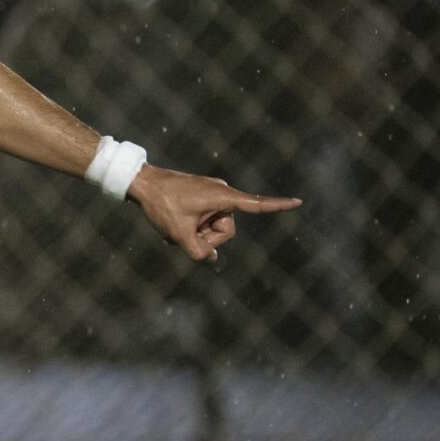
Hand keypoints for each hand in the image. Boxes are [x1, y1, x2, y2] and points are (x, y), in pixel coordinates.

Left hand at [125, 164, 301, 262]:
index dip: (278, 206)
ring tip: (172, 229)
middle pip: (226, 230)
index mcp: (222, 197)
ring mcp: (210, 196)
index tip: (298, 202)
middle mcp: (221, 194)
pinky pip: (202, 220)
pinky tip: (169, 227)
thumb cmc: (161, 205)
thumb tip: (211, 257)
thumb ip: (198, 251)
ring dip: (193, 234)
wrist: (141, 183)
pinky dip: (188, 227)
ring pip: (211, 228)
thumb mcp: (179, 234)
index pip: (256, 205)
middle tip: (182, 234)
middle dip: (206, 238)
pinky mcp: (200, 198)